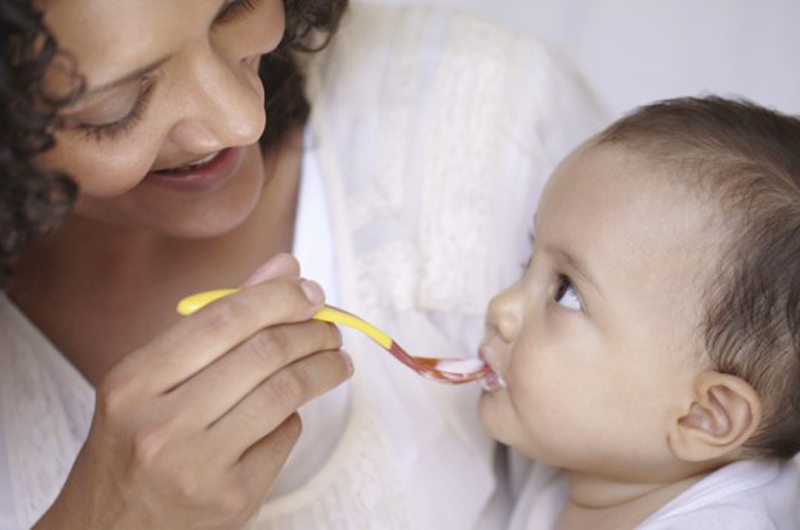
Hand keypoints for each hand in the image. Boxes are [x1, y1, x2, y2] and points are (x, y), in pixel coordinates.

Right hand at [36, 255, 351, 528]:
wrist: (108, 528)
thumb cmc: (134, 442)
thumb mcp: (152, 378)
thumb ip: (217, 320)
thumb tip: (284, 269)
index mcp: (134, 381)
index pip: (224, 318)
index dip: (279, 297)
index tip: (310, 292)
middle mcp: (161, 424)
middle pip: (264, 354)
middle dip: (312, 331)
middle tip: (329, 327)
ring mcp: (198, 467)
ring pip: (285, 394)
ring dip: (322, 368)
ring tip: (335, 360)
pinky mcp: (233, 499)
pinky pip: (285, 437)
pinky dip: (296, 414)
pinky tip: (293, 409)